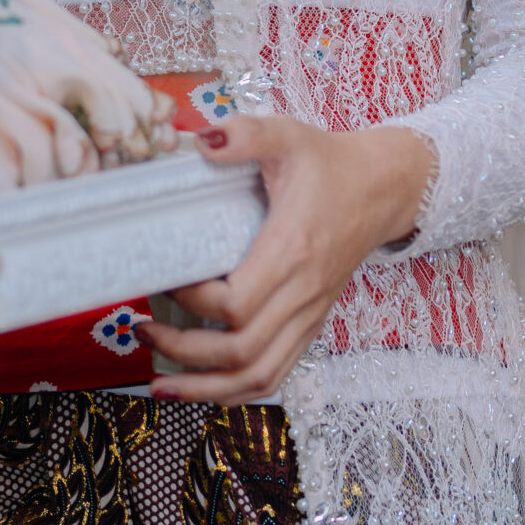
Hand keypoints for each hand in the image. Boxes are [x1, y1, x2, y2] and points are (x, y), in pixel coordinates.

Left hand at [141, 115, 435, 403]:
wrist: (382, 187)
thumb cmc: (328, 163)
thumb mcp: (287, 135)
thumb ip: (246, 134)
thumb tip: (200, 140)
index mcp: (293, 250)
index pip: (236, 304)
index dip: (193, 300)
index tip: (166, 278)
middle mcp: (304, 293)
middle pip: (242, 350)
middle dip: (185, 351)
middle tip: (142, 329)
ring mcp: (310, 314)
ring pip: (260, 376)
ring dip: (207, 388)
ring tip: (160, 382)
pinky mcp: (312, 322)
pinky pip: (277, 373)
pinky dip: (238, 391)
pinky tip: (205, 389)